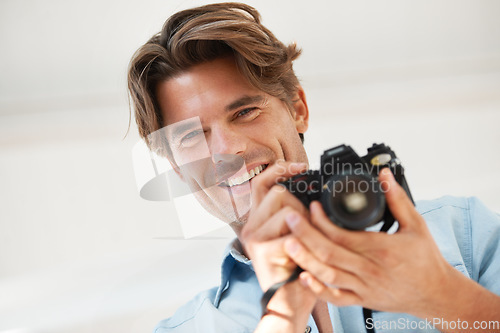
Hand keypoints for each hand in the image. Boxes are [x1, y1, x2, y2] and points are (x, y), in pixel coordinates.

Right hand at [240, 161, 308, 290]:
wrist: (289, 302)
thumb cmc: (295, 270)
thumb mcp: (294, 236)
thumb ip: (294, 214)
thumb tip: (309, 196)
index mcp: (257, 220)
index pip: (261, 183)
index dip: (278, 169)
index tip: (300, 165)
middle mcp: (250, 226)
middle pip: (277, 192)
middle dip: (298, 207)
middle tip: (303, 231)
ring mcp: (254, 236)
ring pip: (286, 207)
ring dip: (302, 224)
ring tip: (302, 245)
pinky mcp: (261, 248)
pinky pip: (293, 229)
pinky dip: (305, 241)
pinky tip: (301, 255)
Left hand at [283, 168, 454, 317]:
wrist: (437, 294)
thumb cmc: (426, 260)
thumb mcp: (416, 225)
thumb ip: (397, 199)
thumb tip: (385, 175)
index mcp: (380, 250)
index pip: (342, 234)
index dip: (321, 220)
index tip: (311, 206)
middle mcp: (369, 270)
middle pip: (328, 253)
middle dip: (304, 235)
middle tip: (288, 218)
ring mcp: (363, 287)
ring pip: (327, 275)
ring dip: (305, 260)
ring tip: (287, 244)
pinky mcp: (362, 300)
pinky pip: (336, 298)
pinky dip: (318, 289)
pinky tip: (304, 276)